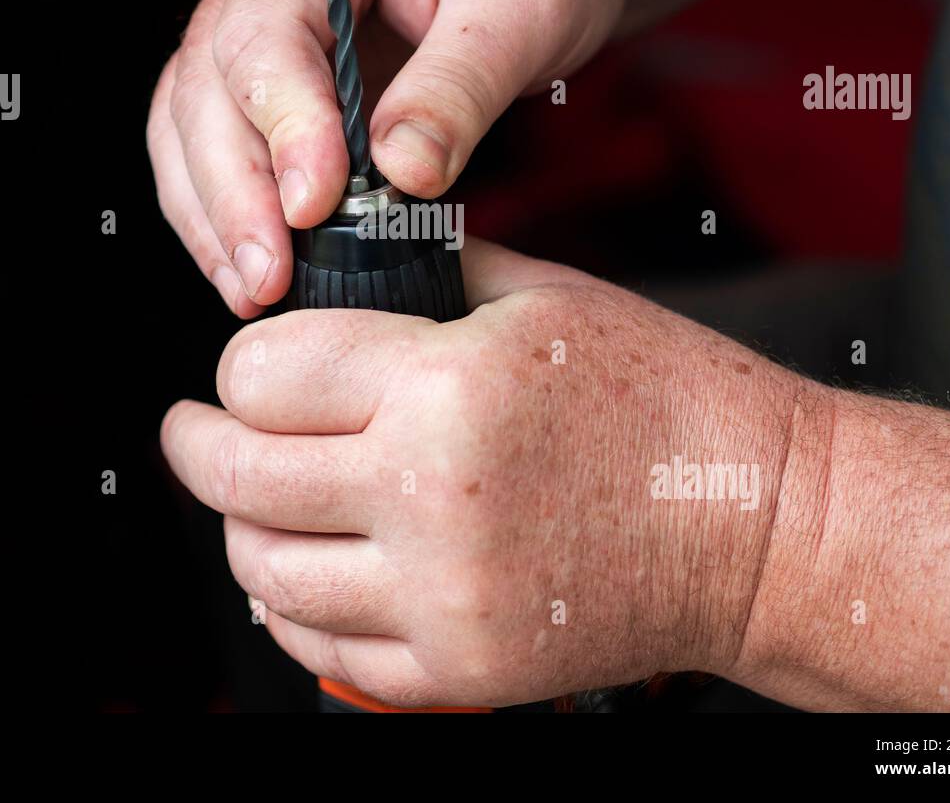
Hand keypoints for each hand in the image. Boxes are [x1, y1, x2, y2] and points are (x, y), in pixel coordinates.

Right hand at [146, 0, 631, 316]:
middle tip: (269, 278)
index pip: (262, 31)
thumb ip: (459, 87)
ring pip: (194, 127)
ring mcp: (263, 26)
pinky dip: (235, 211)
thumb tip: (400, 177)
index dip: (282, 126)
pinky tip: (260, 269)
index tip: (314, 205)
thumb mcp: (527, 1)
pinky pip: (229, 148)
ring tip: (253, 291)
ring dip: (217, 215)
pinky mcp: (283, 81)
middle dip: (233, 192)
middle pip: (206, 88)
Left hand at [160, 239, 815, 706]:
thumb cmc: (663, 395)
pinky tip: (301, 571)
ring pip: (265, 566)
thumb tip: (332, 281)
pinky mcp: (462, 667)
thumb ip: (423, 282)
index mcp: (446, 383)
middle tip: (192, 431)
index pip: (263, 371)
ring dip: (241, 526)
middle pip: (238, 472)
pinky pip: (323, 648)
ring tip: (253, 498)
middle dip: (197, 443)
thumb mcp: (544, 299)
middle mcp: (429, 494)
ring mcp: (443, 594)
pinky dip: (293, 605)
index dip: (240, 364)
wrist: (758, 522)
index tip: (247, 369)